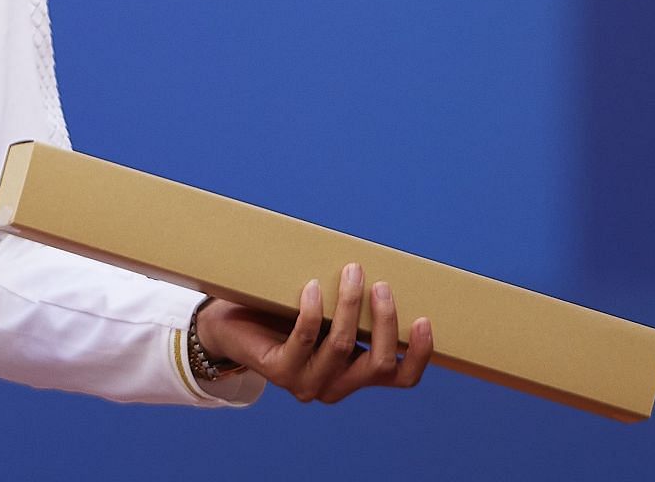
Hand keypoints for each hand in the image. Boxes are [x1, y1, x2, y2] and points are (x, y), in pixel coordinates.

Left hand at [194, 263, 431, 403]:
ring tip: (353, 272)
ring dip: (351, 306)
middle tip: (381, 284)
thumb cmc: (283, 313)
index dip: (419, 354)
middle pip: (378, 363)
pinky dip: (312, 310)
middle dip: (385, 321)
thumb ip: (352, 305)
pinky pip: (304, 339)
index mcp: (354, 376)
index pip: (401, 378)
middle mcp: (335, 387)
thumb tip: (380, 266)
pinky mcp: (279, 371)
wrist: (230, 327)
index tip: (424, 318)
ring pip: (342, 347)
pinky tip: (313, 287)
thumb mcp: (327, 312)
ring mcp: (307, 383)